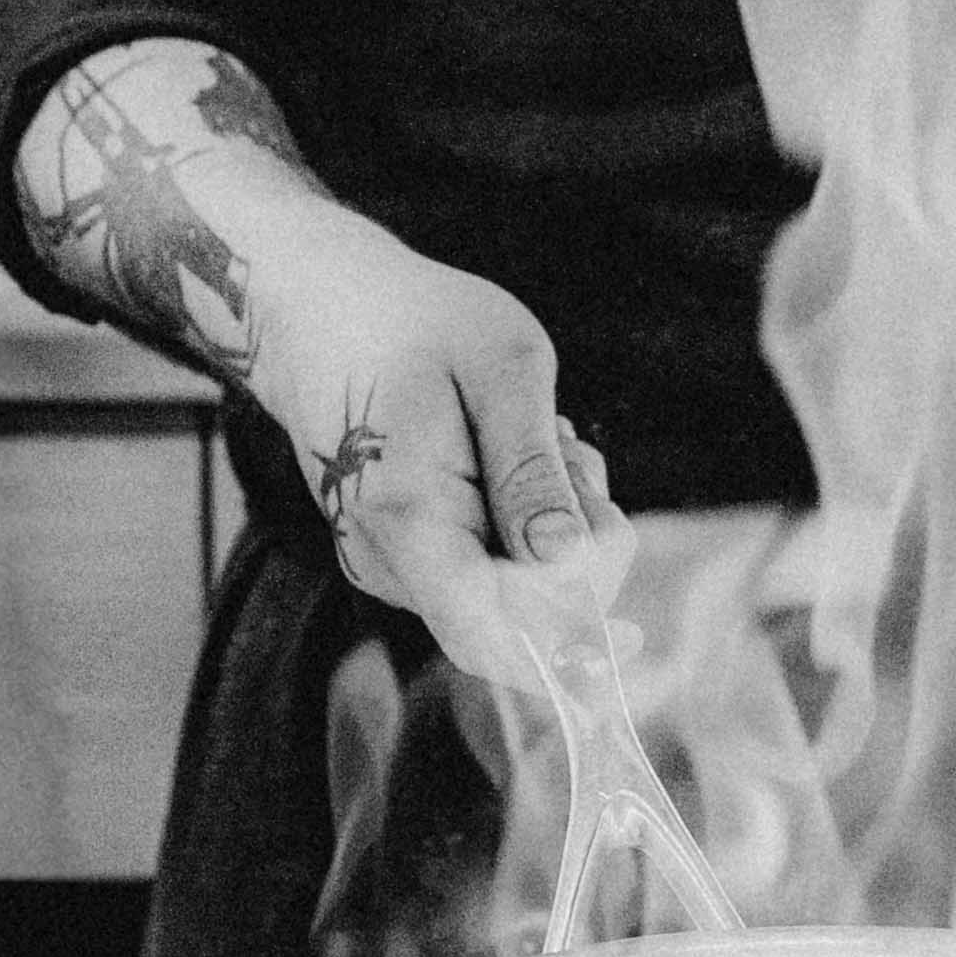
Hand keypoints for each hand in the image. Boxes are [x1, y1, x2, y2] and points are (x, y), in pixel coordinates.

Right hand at [248, 206, 621, 681]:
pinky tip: (518, 453)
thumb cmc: (416, 320)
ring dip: (555, 532)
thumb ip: (533, 471)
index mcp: (406, 515)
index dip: (567, 649)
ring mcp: (385, 561)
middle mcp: (384, 558)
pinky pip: (482, 567)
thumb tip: (568, 567)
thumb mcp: (502, 367)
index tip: (632, 632)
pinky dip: (524, 524)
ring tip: (545, 438)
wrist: (323, 307)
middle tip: (575, 455)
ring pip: (504, 593)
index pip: (490, 635)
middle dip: (576, 559)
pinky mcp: (399, 552)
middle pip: (511, 619)